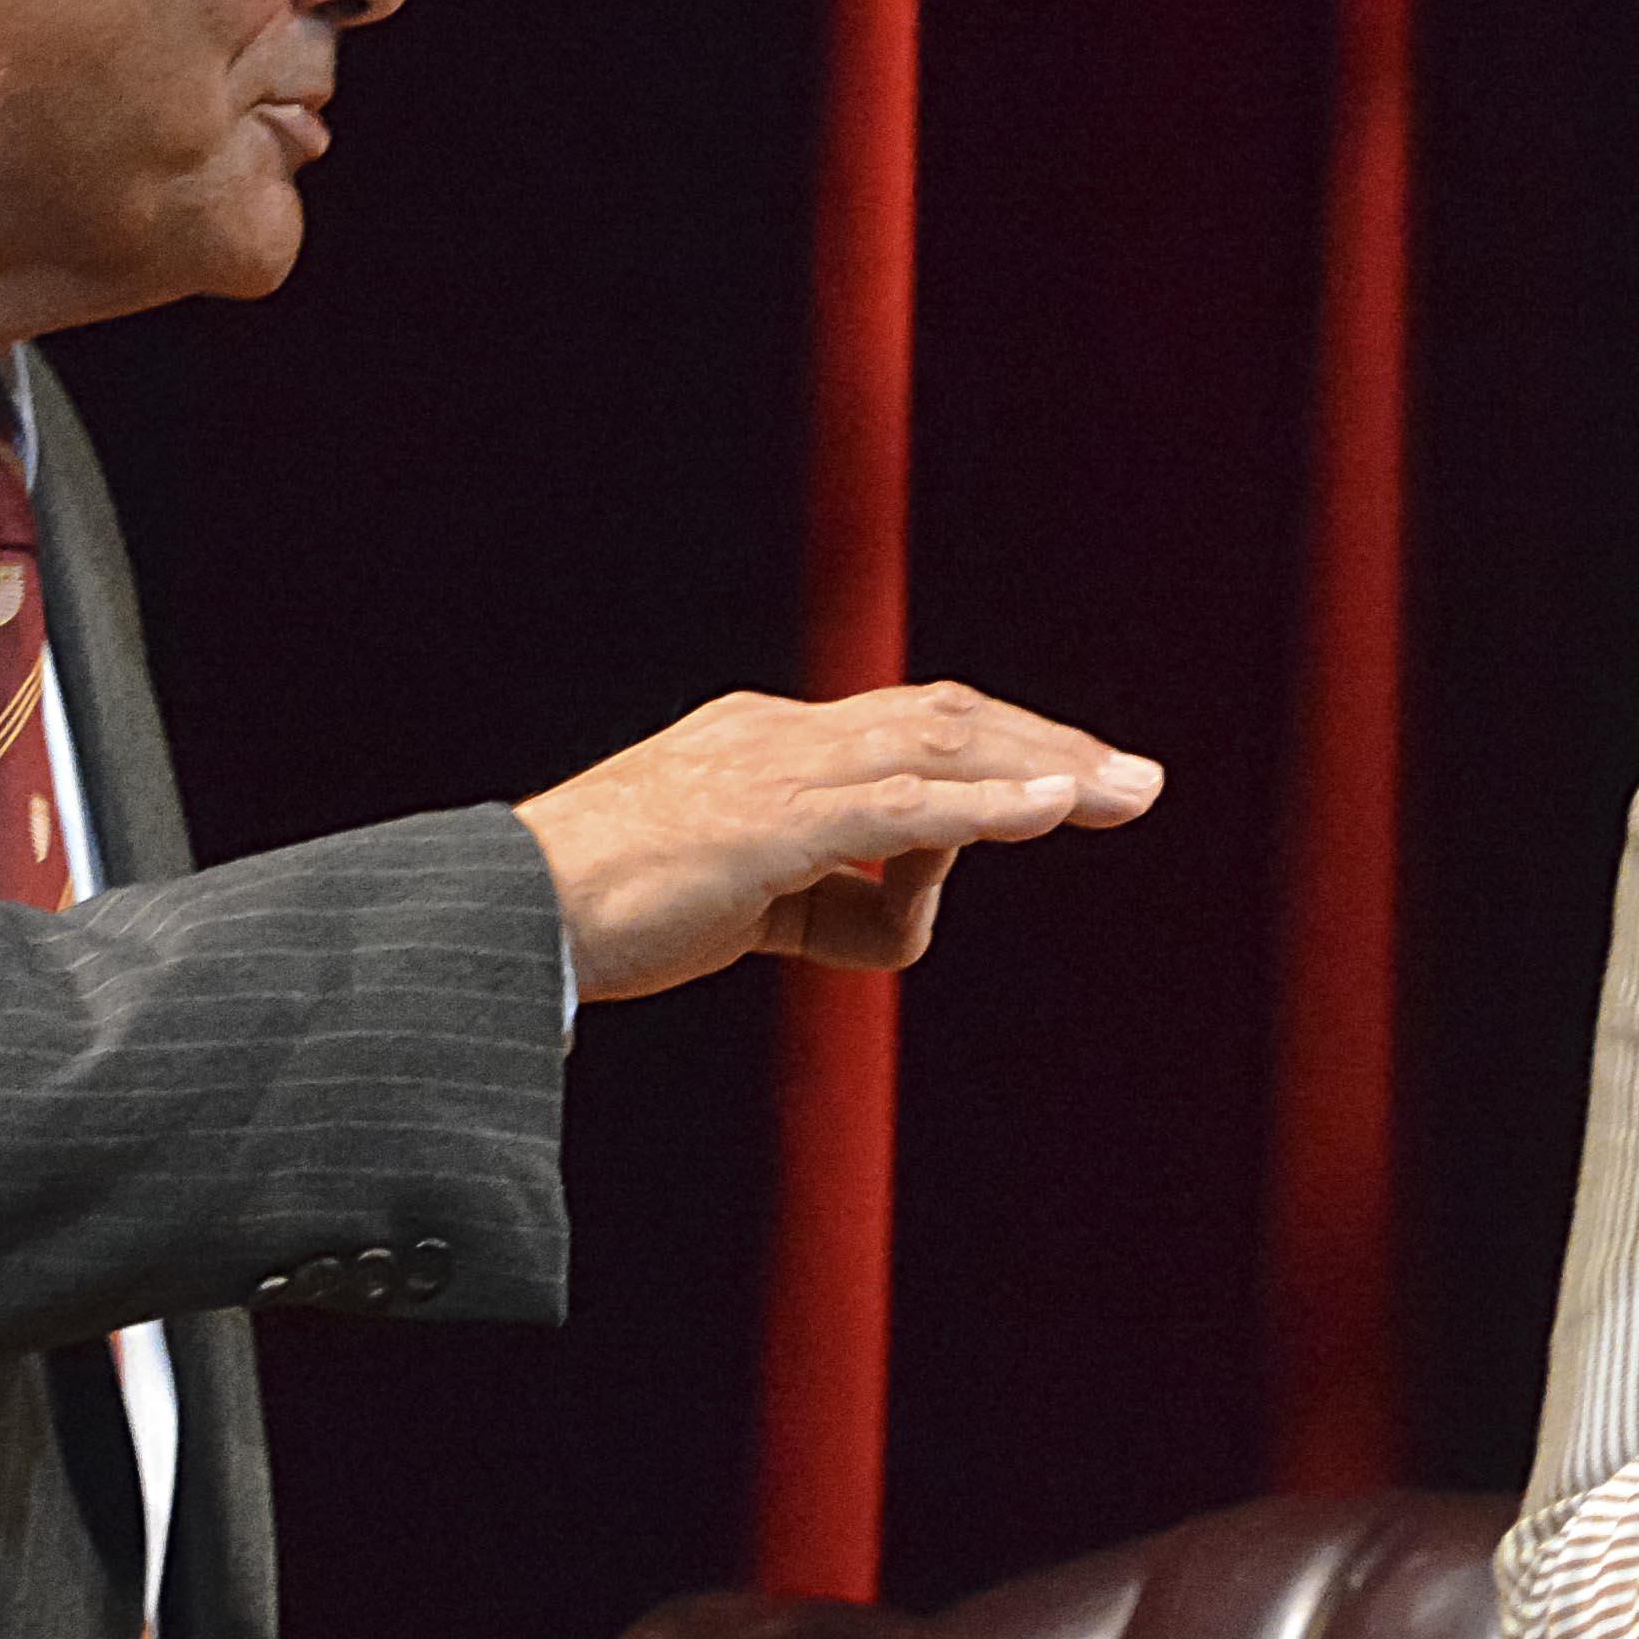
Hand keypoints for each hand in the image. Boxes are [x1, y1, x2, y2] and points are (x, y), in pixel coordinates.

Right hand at [514, 683, 1163, 1001]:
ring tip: (1127, 791)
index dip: (996, 748)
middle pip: (941, 719)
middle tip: (1136, 779)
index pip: (905, 729)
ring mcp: (773, 772)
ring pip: (937, 751)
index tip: (1070, 776)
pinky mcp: (769, 826)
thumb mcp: (739, 897)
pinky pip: (901, 810)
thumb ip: (821, 892)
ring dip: (1045, 768)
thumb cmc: (600, 918)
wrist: (502, 917)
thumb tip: (899, 904)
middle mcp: (777, 735)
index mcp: (763, 741)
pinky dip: (987, 807)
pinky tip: (1055, 811)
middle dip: (1047, 746)